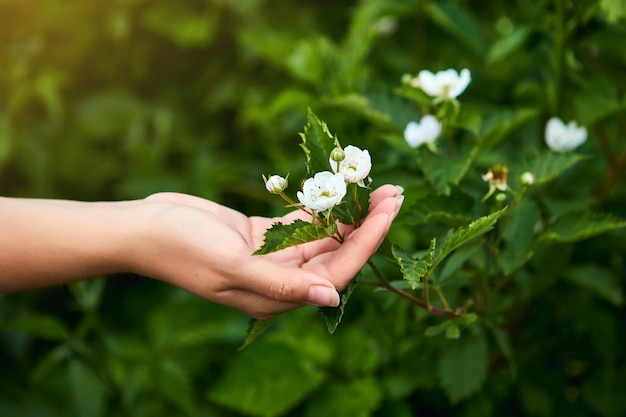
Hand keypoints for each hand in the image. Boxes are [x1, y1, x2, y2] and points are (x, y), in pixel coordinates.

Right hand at [139, 184, 402, 318]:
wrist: (144, 227)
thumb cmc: (181, 248)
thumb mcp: (230, 265)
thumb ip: (280, 283)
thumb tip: (330, 298)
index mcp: (275, 296)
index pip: (336, 273)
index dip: (366, 244)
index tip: (388, 211)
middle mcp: (280, 279)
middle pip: (337, 254)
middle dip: (368, 226)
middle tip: (395, 192)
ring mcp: (272, 257)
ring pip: (323, 237)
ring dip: (351, 214)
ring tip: (379, 187)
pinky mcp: (262, 236)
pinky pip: (301, 223)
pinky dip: (322, 207)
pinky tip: (342, 190)